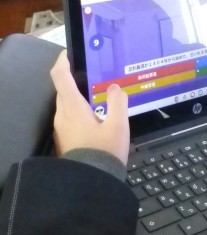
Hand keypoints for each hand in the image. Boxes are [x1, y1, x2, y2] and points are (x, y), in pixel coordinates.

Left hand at [50, 50, 129, 165]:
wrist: (91, 181)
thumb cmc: (104, 151)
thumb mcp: (119, 125)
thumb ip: (118, 102)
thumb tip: (115, 88)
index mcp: (73, 107)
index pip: (60, 76)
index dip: (63, 61)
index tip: (70, 53)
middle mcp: (62, 115)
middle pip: (63, 89)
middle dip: (75, 79)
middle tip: (95, 76)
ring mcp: (62, 128)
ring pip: (67, 104)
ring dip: (79, 96)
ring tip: (99, 96)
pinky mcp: (65, 138)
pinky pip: (70, 117)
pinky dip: (80, 110)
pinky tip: (97, 116)